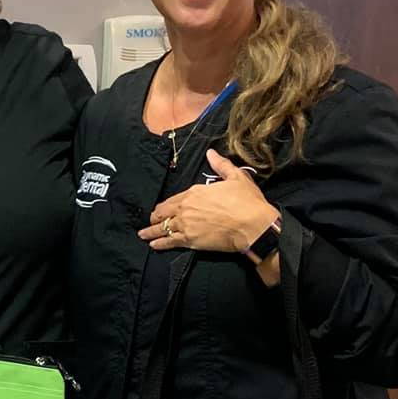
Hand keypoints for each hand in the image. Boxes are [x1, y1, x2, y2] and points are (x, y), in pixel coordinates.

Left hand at [140, 149, 277, 258]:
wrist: (254, 225)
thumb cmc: (247, 201)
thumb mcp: (236, 177)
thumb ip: (221, 165)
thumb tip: (211, 153)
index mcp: (195, 192)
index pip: (173, 199)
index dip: (165, 205)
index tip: (160, 208)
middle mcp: (186, 208)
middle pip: (163, 213)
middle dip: (155, 217)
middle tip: (150, 221)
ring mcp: (186, 225)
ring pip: (163, 228)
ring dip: (151, 232)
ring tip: (143, 235)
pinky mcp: (191, 241)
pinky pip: (170, 242)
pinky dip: (160, 244)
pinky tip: (153, 245)